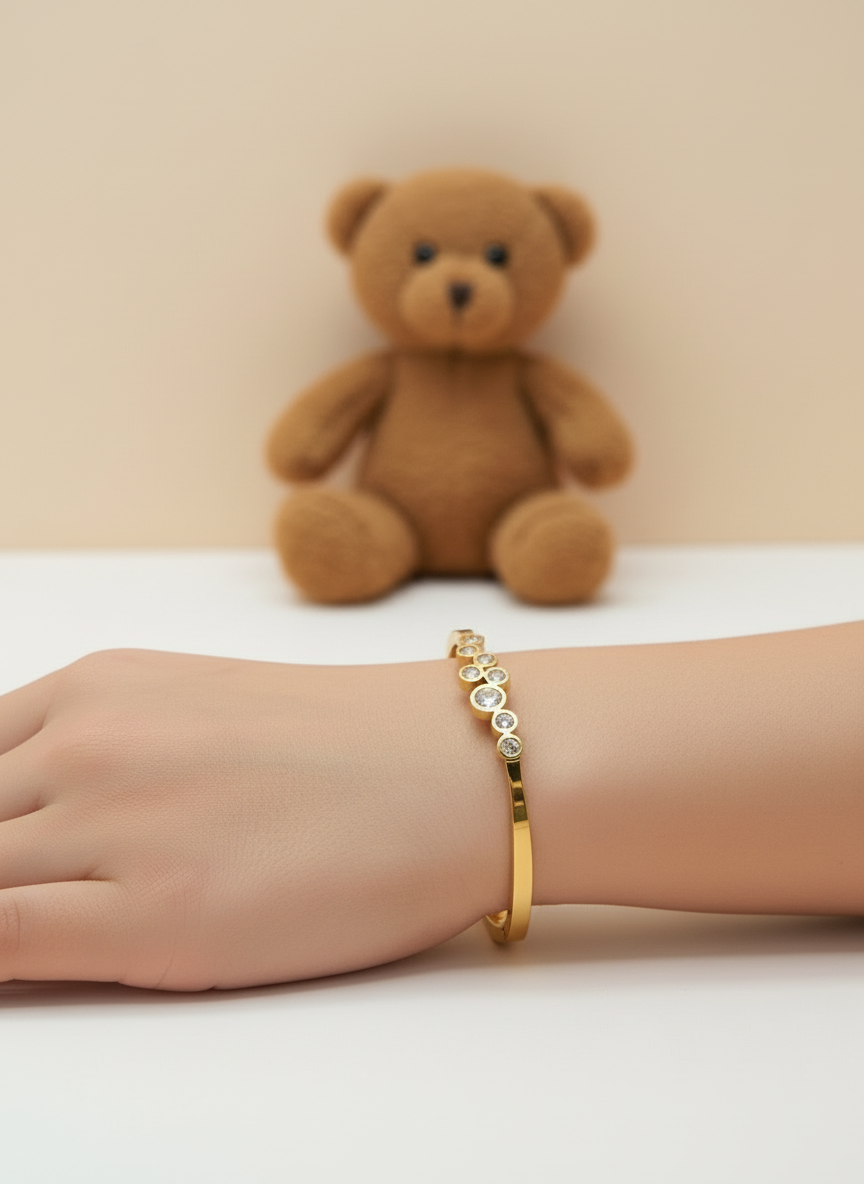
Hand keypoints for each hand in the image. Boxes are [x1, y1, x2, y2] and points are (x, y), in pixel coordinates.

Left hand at [0, 650, 503, 989]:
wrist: (453, 771)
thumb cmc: (347, 748)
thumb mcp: (191, 712)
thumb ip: (93, 755)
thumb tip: (26, 822)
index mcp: (92, 687)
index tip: (12, 851)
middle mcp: (85, 742)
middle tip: (37, 887)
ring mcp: (112, 825)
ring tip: (47, 921)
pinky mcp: (151, 916)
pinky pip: (0, 944)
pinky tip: (22, 969)